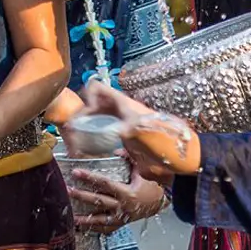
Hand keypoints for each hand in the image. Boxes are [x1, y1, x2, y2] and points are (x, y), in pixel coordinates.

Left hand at [69, 164, 165, 233]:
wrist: (162, 202)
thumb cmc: (153, 185)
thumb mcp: (143, 172)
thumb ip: (130, 160)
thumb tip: (116, 151)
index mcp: (128, 193)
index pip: (105, 183)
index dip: (90, 177)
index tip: (77, 172)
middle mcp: (123, 206)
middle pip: (98, 201)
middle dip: (81, 195)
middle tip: (67, 190)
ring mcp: (122, 217)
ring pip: (100, 219)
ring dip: (85, 219)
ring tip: (72, 217)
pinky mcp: (122, 223)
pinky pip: (106, 228)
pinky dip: (95, 228)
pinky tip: (84, 227)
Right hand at [84, 81, 200, 174]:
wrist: (178, 161)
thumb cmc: (163, 141)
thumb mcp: (137, 130)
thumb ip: (116, 128)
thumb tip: (100, 134)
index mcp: (123, 103)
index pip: (97, 88)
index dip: (86, 97)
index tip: (85, 114)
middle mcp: (120, 112)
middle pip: (92, 105)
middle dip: (80, 116)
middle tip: (72, 132)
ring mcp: (121, 125)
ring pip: (95, 121)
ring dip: (84, 130)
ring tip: (75, 144)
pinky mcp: (123, 140)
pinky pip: (102, 135)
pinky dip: (91, 141)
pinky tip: (87, 152)